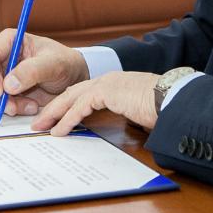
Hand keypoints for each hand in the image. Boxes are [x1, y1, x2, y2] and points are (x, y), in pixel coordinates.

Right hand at [0, 30, 88, 117]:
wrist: (72, 80)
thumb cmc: (65, 64)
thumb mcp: (55, 65)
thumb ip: (33, 71)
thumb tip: (8, 85)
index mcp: (10, 41)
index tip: (0, 92)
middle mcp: (1, 56)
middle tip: (12, 108)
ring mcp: (0, 74)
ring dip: (5, 104)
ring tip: (31, 106)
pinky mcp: (4, 91)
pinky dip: (10, 109)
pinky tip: (30, 107)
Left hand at [32, 72, 158, 136]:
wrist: (174, 98)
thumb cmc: (162, 106)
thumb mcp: (138, 110)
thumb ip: (126, 114)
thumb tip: (125, 126)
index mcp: (113, 84)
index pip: (82, 93)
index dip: (65, 105)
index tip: (54, 119)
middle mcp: (107, 81)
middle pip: (71, 94)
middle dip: (53, 108)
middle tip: (38, 123)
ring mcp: (106, 84)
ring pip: (71, 98)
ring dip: (54, 114)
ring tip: (41, 127)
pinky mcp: (107, 91)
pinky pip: (80, 107)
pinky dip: (67, 120)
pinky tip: (58, 132)